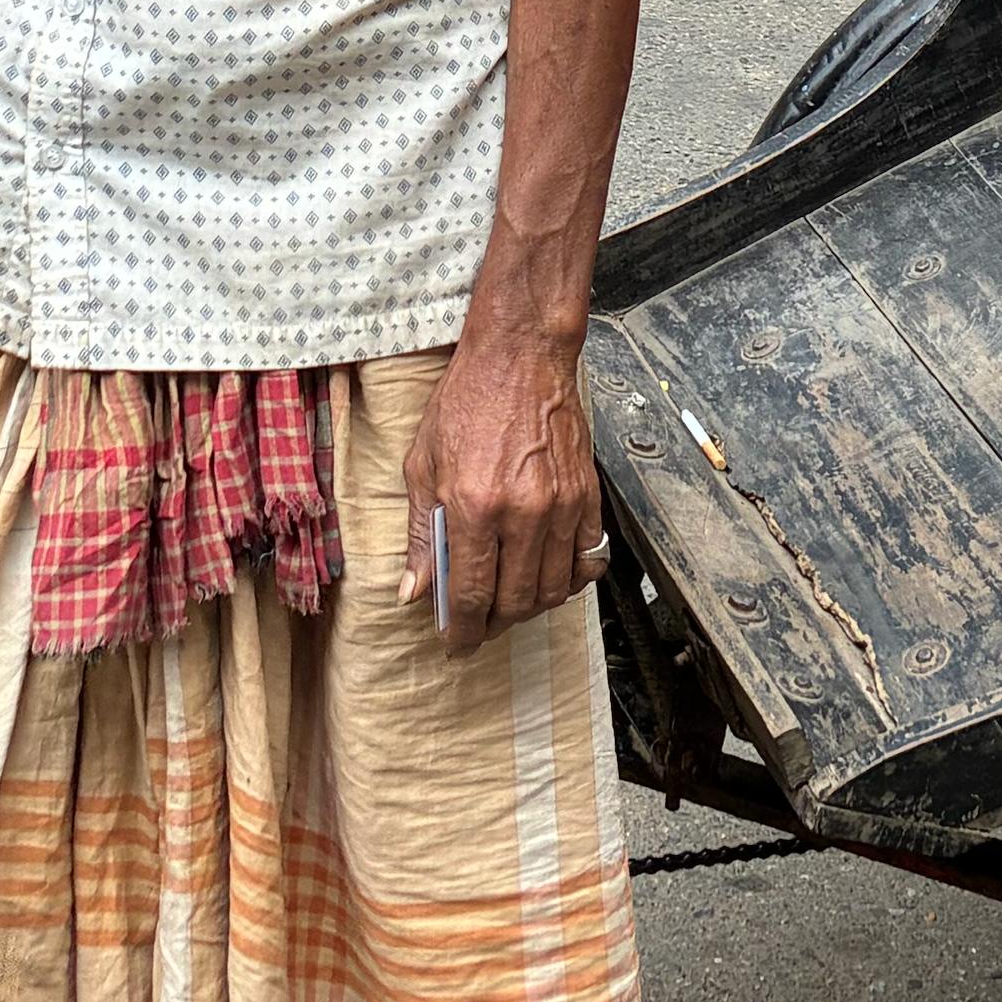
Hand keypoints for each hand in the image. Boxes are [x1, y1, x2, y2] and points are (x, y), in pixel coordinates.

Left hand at [396, 328, 601, 647]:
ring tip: (509, 604)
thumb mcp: (423, 464)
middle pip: (516, 601)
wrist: (521, 358)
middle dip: (495, 624)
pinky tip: (547, 577)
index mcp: (473, 506)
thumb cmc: (466, 402)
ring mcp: (561, 506)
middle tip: (481, 626)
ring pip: (553, 589)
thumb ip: (419, 533)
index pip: (471, 594)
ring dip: (529, 608)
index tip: (457, 643)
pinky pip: (586, 559)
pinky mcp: (587, 496)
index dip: (463, 630)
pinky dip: (567, 580)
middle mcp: (522, 513)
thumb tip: (414, 589)